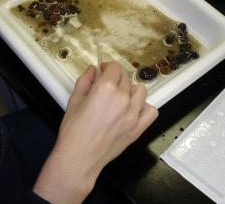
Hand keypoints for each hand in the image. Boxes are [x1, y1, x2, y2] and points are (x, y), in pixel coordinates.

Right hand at [33, 62, 157, 202]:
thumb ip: (85, 81)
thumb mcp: (74, 100)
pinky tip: (132, 110)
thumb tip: (93, 69)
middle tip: (106, 86)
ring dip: (130, 90)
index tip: (102, 71)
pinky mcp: (138, 128)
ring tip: (120, 97)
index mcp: (105, 88)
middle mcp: (122, 98)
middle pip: (126, 78)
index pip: (114, 67)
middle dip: (115, 78)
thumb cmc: (73, 130)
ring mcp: (133, 114)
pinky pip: (151, 111)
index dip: (107, 66)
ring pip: (140, 91)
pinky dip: (144, 107)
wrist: (79, 158)